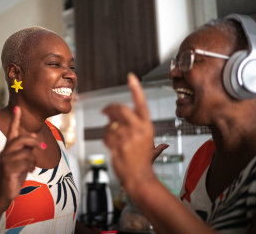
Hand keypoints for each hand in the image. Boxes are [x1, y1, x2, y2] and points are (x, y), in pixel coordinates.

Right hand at [0, 106, 43, 212]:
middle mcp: (6, 151)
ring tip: (32, 165)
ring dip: (33, 159)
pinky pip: (26, 163)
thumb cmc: (17, 171)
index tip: (18, 107)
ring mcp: (6, 161)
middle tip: (43, 147)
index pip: (13, 130)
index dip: (16, 119)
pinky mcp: (8, 170)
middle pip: (22, 139)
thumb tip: (35, 134)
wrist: (7, 190)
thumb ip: (29, 146)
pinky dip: (32, 167)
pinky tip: (30, 171)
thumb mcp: (25, 157)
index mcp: (11, 147)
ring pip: (26, 153)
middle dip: (35, 142)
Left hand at [103, 73, 166, 187]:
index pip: (141, 103)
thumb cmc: (144, 160)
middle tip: (106, 109)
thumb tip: (145, 129)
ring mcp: (127, 138)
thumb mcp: (150, 142)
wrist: (139, 177)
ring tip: (112, 133)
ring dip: (108, 126)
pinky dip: (105, 136)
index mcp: (147, 126)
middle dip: (111, 107)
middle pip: (121, 109)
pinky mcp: (117, 145)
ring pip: (110, 123)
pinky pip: (106, 134)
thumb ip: (143, 130)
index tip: (131, 77)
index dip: (136, 89)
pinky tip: (110, 141)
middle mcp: (138, 129)